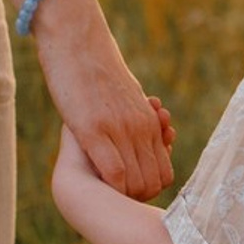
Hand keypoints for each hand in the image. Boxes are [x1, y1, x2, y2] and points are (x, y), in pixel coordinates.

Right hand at [35, 0, 173, 199]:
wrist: (79, 46)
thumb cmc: (98, 74)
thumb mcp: (126, 98)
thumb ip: (136, 118)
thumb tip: (141, 132)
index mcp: (150, 123)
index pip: (164, 174)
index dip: (148, 191)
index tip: (131, 193)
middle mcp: (141, 129)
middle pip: (151, 183)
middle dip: (135, 198)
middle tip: (115, 197)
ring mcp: (119, 130)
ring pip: (135, 182)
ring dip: (121, 195)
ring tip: (103, 191)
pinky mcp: (94, 130)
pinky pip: (114, 172)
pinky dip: (109, 186)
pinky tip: (95, 183)